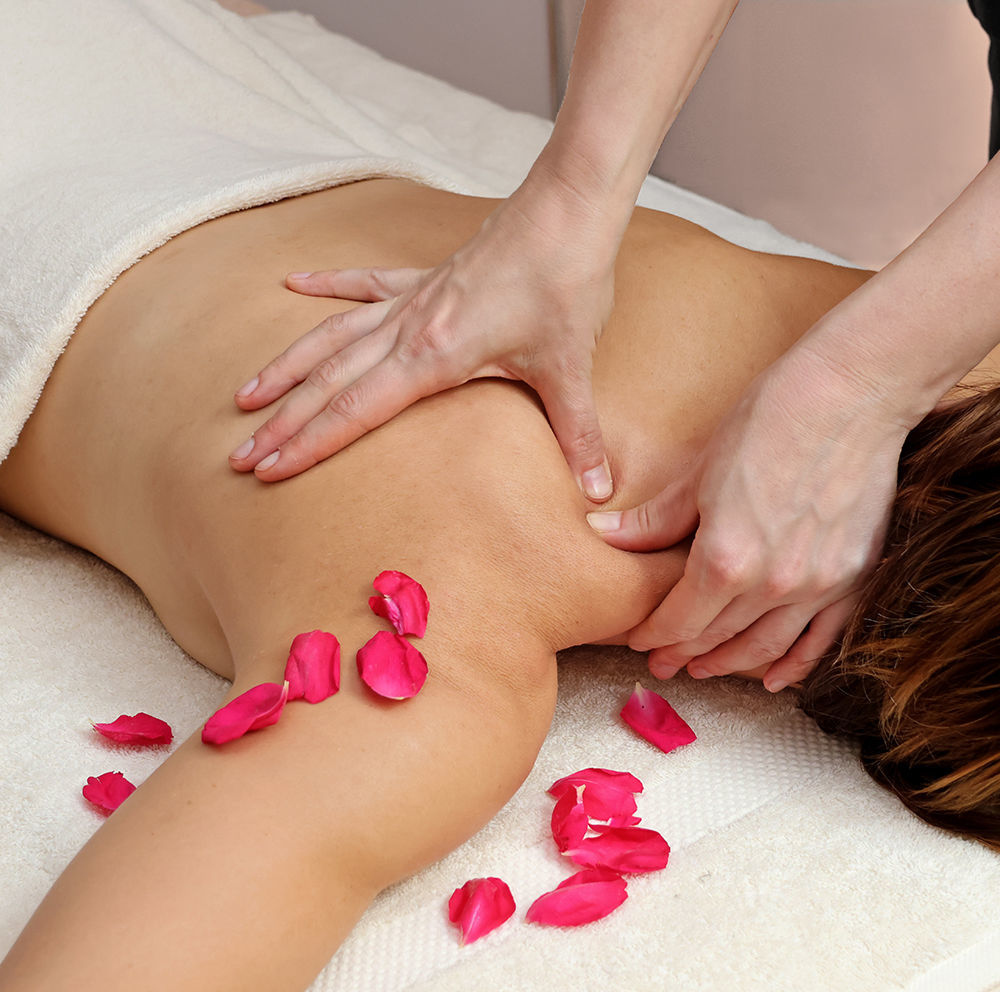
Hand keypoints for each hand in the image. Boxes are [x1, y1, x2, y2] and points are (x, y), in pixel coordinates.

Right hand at [228, 173, 621, 499]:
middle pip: (329, 379)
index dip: (309, 443)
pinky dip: (328, 287)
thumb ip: (579, 433)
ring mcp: (413, 298)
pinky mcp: (427, 276)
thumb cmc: (566, 281)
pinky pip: (365, 285)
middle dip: (283, 421)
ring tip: (245, 395)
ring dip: (287, 367)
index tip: (268, 468)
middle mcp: (409, 326)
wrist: (570, 207)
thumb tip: (600, 489)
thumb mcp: (571, 367)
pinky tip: (294, 284)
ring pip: (332, 336)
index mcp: (433, 355)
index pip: (355, 409)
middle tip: (238, 454)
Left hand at [588, 342, 907, 691]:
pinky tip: (772, 679)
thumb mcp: (698, 473)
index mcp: (725, 559)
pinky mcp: (853, 576)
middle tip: (663, 663)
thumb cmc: (767, 422)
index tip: (639, 641)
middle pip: (717, 637)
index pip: (679, 619)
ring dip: (730, 663)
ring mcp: (819, 585)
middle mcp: (772, 584)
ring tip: (704, 669)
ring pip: (765, 646)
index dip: (654, 635)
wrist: (850, 395)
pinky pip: (822, 639)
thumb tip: (600, 533)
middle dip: (684, 652)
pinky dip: (795, 664)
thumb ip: (653, 521)